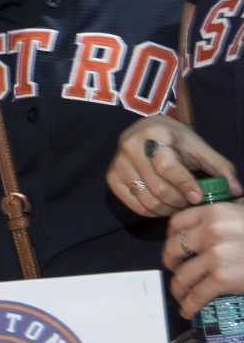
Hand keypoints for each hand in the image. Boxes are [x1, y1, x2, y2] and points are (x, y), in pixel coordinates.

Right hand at [111, 116, 236, 216]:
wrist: (148, 130)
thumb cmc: (177, 140)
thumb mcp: (199, 147)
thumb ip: (220, 167)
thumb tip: (236, 191)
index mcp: (154, 135)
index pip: (167, 166)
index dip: (184, 185)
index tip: (198, 198)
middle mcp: (130, 147)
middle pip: (157, 187)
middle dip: (178, 200)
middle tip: (190, 203)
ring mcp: (118, 164)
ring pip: (146, 199)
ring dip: (167, 209)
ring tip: (179, 205)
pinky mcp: (111, 178)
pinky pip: (134, 205)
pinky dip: (152, 211)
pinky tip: (163, 206)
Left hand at [165, 201, 243, 319]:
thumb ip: (225, 218)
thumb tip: (207, 226)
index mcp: (215, 212)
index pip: (176, 224)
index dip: (172, 238)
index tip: (176, 249)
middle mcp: (211, 231)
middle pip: (173, 250)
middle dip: (172, 264)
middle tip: (177, 272)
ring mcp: (216, 255)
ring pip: (182, 276)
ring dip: (178, 289)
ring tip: (182, 296)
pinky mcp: (223, 277)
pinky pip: (196, 294)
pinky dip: (189, 305)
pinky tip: (188, 310)